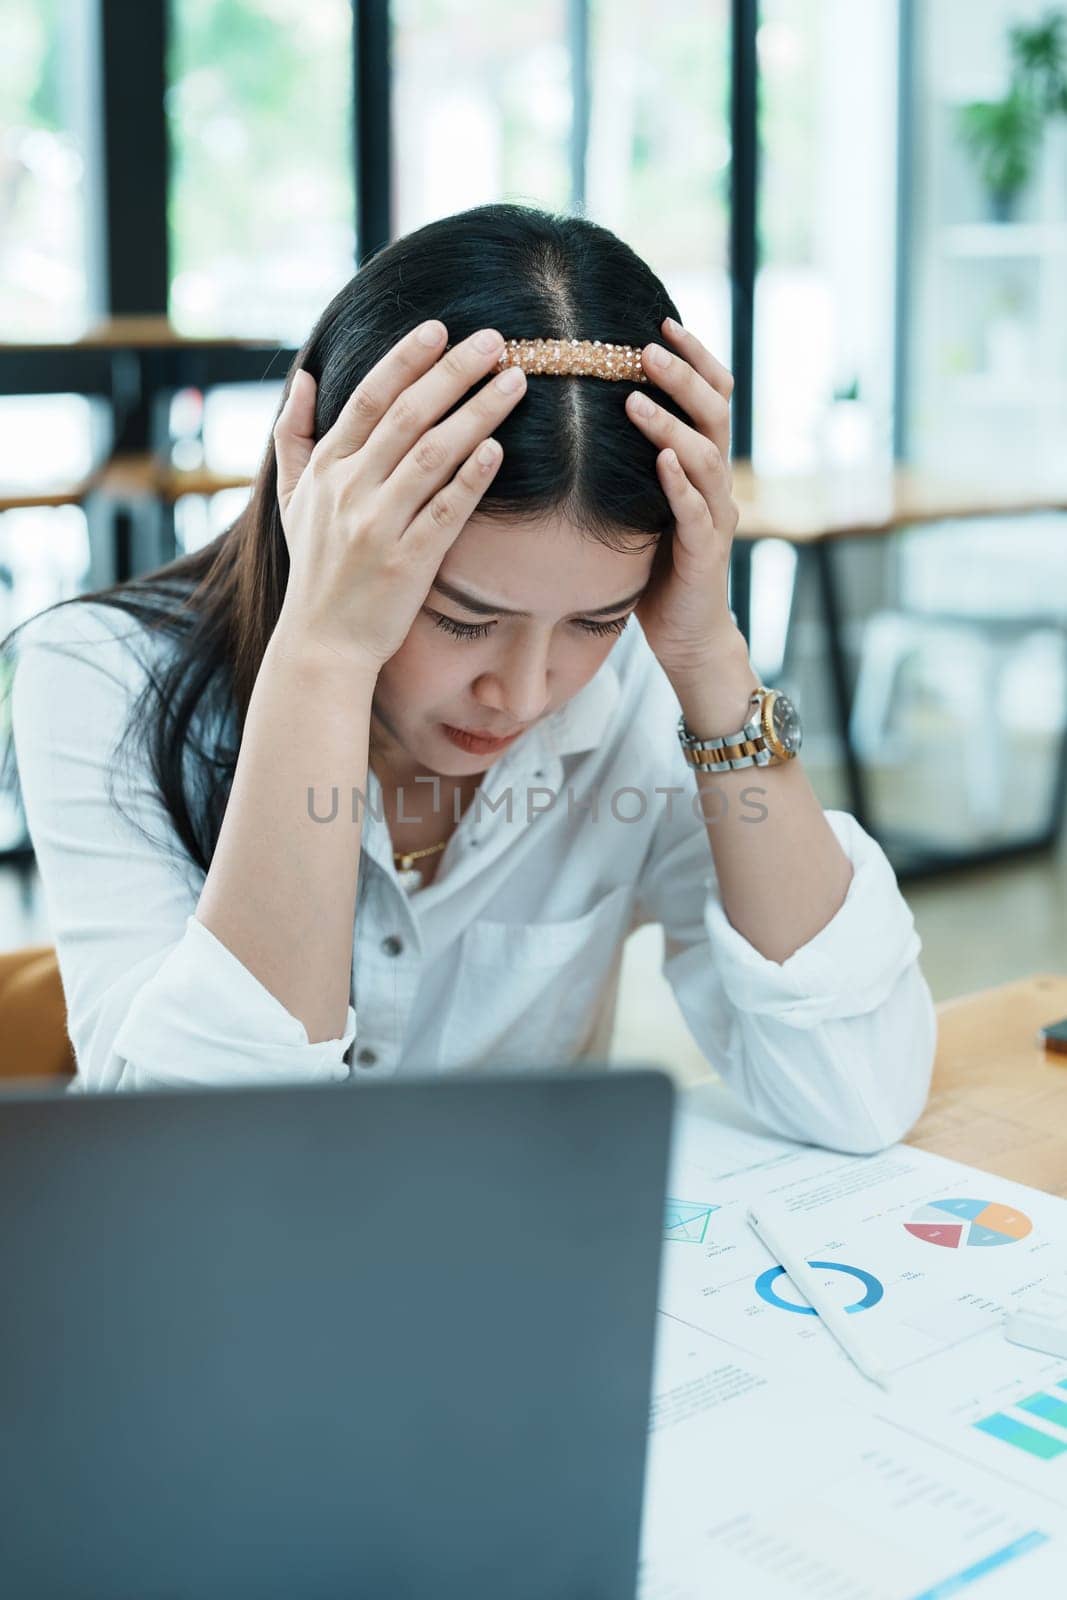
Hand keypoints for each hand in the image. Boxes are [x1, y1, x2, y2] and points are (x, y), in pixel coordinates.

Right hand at [270, 323, 526, 673]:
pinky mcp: (406, 563)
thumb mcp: (291, 500)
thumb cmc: (316, 569)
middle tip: (494, 340)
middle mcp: (349, 491)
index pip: (367, 399)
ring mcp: (377, 526)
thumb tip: (303, 376)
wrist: (322, 644)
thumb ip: (294, 436)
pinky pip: (443, 512)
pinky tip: (497, 449)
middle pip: (406, 417)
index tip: (440, 328)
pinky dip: (469, 479)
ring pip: (430, 455)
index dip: (404, 360)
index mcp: (326, 469)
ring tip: (513, 382)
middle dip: (452, 373)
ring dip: (474, 413)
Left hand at [625, 318, 745, 682]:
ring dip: (670, 423)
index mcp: (705, 466)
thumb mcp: (644, 503)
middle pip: (714, 414)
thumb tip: (588, 409)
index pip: (713, 397)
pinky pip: (696, 513)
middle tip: (645, 347)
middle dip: (682, 376)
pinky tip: (660, 461)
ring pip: (705, 457)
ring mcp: (715, 518)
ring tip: (635, 397)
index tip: (661, 322)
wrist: (689, 635)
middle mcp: (718, 484)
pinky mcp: (704, 555)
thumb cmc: (658, 567)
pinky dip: (680, 485)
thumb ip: (633, 461)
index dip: (695, 357)